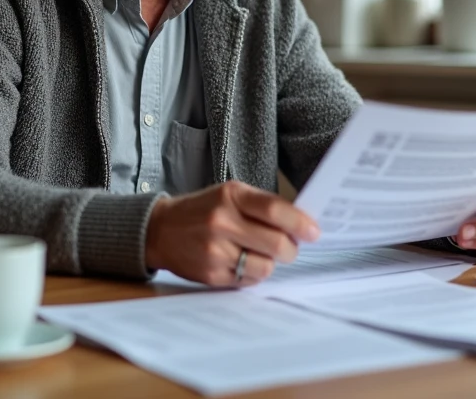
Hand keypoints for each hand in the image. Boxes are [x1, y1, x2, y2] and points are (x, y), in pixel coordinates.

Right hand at [145, 180, 319, 286]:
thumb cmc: (203, 210)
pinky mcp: (211, 275)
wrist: (160, 230)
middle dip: (291, 249)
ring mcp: (215, 251)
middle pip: (277, 244)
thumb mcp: (229, 195)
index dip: (301, 223)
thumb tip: (302, 224)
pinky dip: (252, 273)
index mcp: (230, 196)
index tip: (314, 231)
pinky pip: (248, 281)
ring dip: (271, 263)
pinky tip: (242, 262)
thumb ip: (262, 206)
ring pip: (266, 267)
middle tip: (290, 247)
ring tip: (260, 254)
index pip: (275, 210)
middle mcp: (222, 222)